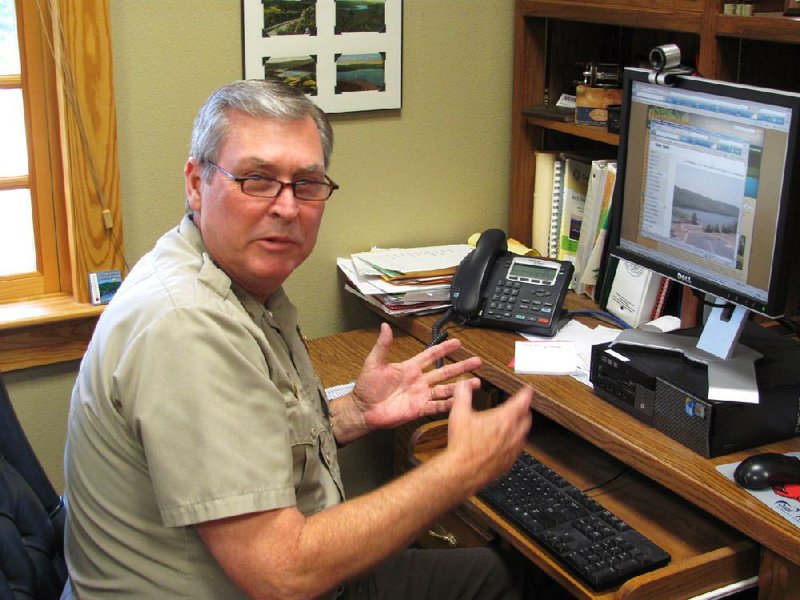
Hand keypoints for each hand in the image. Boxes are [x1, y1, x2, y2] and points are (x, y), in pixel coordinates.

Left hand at [351, 323, 482, 430]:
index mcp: (409, 368)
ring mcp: (420, 395)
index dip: (444, 348)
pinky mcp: (418, 409)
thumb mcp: (374, 363)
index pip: (430, 355)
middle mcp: (418, 381)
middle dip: (461, 366)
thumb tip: (384, 326)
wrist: (362, 409)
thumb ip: (383, 346)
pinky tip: (461, 402)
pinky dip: (449, 404)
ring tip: (476, 383)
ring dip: (460, 387)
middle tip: (477, 361)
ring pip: (445, 389)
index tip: (457, 342)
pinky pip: (436, 407)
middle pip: (444, 372)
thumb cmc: (366, 387)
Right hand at [445, 379, 532, 493]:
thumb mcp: (459, 414)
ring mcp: (512, 449)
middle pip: (526, 418)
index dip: (526, 393)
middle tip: (519, 407)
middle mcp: (513, 433)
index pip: (522, 401)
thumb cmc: (462, 445)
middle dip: (524, 411)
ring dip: (520, 428)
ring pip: (523, 435)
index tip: (527, 390)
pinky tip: (505, 444)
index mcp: (504, 419)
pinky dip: (514, 444)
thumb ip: (462, 395)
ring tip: (513, 424)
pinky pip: (517, 450)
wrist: (462, 471)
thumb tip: (463, 384)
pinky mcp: (509, 462)